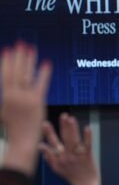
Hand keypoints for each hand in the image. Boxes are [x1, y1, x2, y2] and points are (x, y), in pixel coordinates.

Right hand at [1, 42, 51, 174]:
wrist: (22, 140)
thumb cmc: (14, 128)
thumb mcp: (3, 111)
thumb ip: (6, 97)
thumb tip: (6, 86)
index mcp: (4, 97)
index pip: (4, 75)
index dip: (6, 62)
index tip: (8, 50)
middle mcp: (14, 96)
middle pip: (15, 71)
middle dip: (18, 56)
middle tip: (21, 43)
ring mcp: (26, 98)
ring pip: (26, 75)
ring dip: (29, 60)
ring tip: (31, 48)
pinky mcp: (38, 102)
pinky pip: (41, 84)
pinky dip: (43, 73)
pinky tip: (47, 63)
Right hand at [40, 113, 101, 184]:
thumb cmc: (71, 175)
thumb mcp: (56, 168)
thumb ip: (49, 157)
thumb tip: (40, 146)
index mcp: (59, 157)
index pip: (52, 143)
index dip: (48, 133)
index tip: (45, 122)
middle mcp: (67, 156)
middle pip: (63, 138)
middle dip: (63, 126)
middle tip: (63, 115)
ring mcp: (77, 156)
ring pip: (73, 140)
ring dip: (72, 129)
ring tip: (70, 118)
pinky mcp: (87, 156)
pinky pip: (87, 145)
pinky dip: (87, 136)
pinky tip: (87, 127)